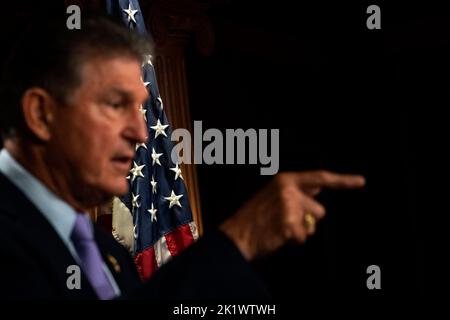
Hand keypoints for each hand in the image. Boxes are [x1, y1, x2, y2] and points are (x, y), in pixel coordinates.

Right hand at [219, 170, 364, 259]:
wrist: (237, 235)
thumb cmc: (255, 217)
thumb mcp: (273, 194)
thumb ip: (297, 190)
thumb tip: (318, 189)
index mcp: (285, 180)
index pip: (320, 178)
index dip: (342, 180)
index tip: (360, 181)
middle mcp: (289, 190)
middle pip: (319, 209)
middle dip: (308, 219)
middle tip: (284, 221)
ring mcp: (289, 207)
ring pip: (313, 225)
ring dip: (301, 231)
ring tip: (279, 228)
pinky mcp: (289, 225)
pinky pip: (304, 238)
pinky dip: (294, 242)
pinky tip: (278, 237)